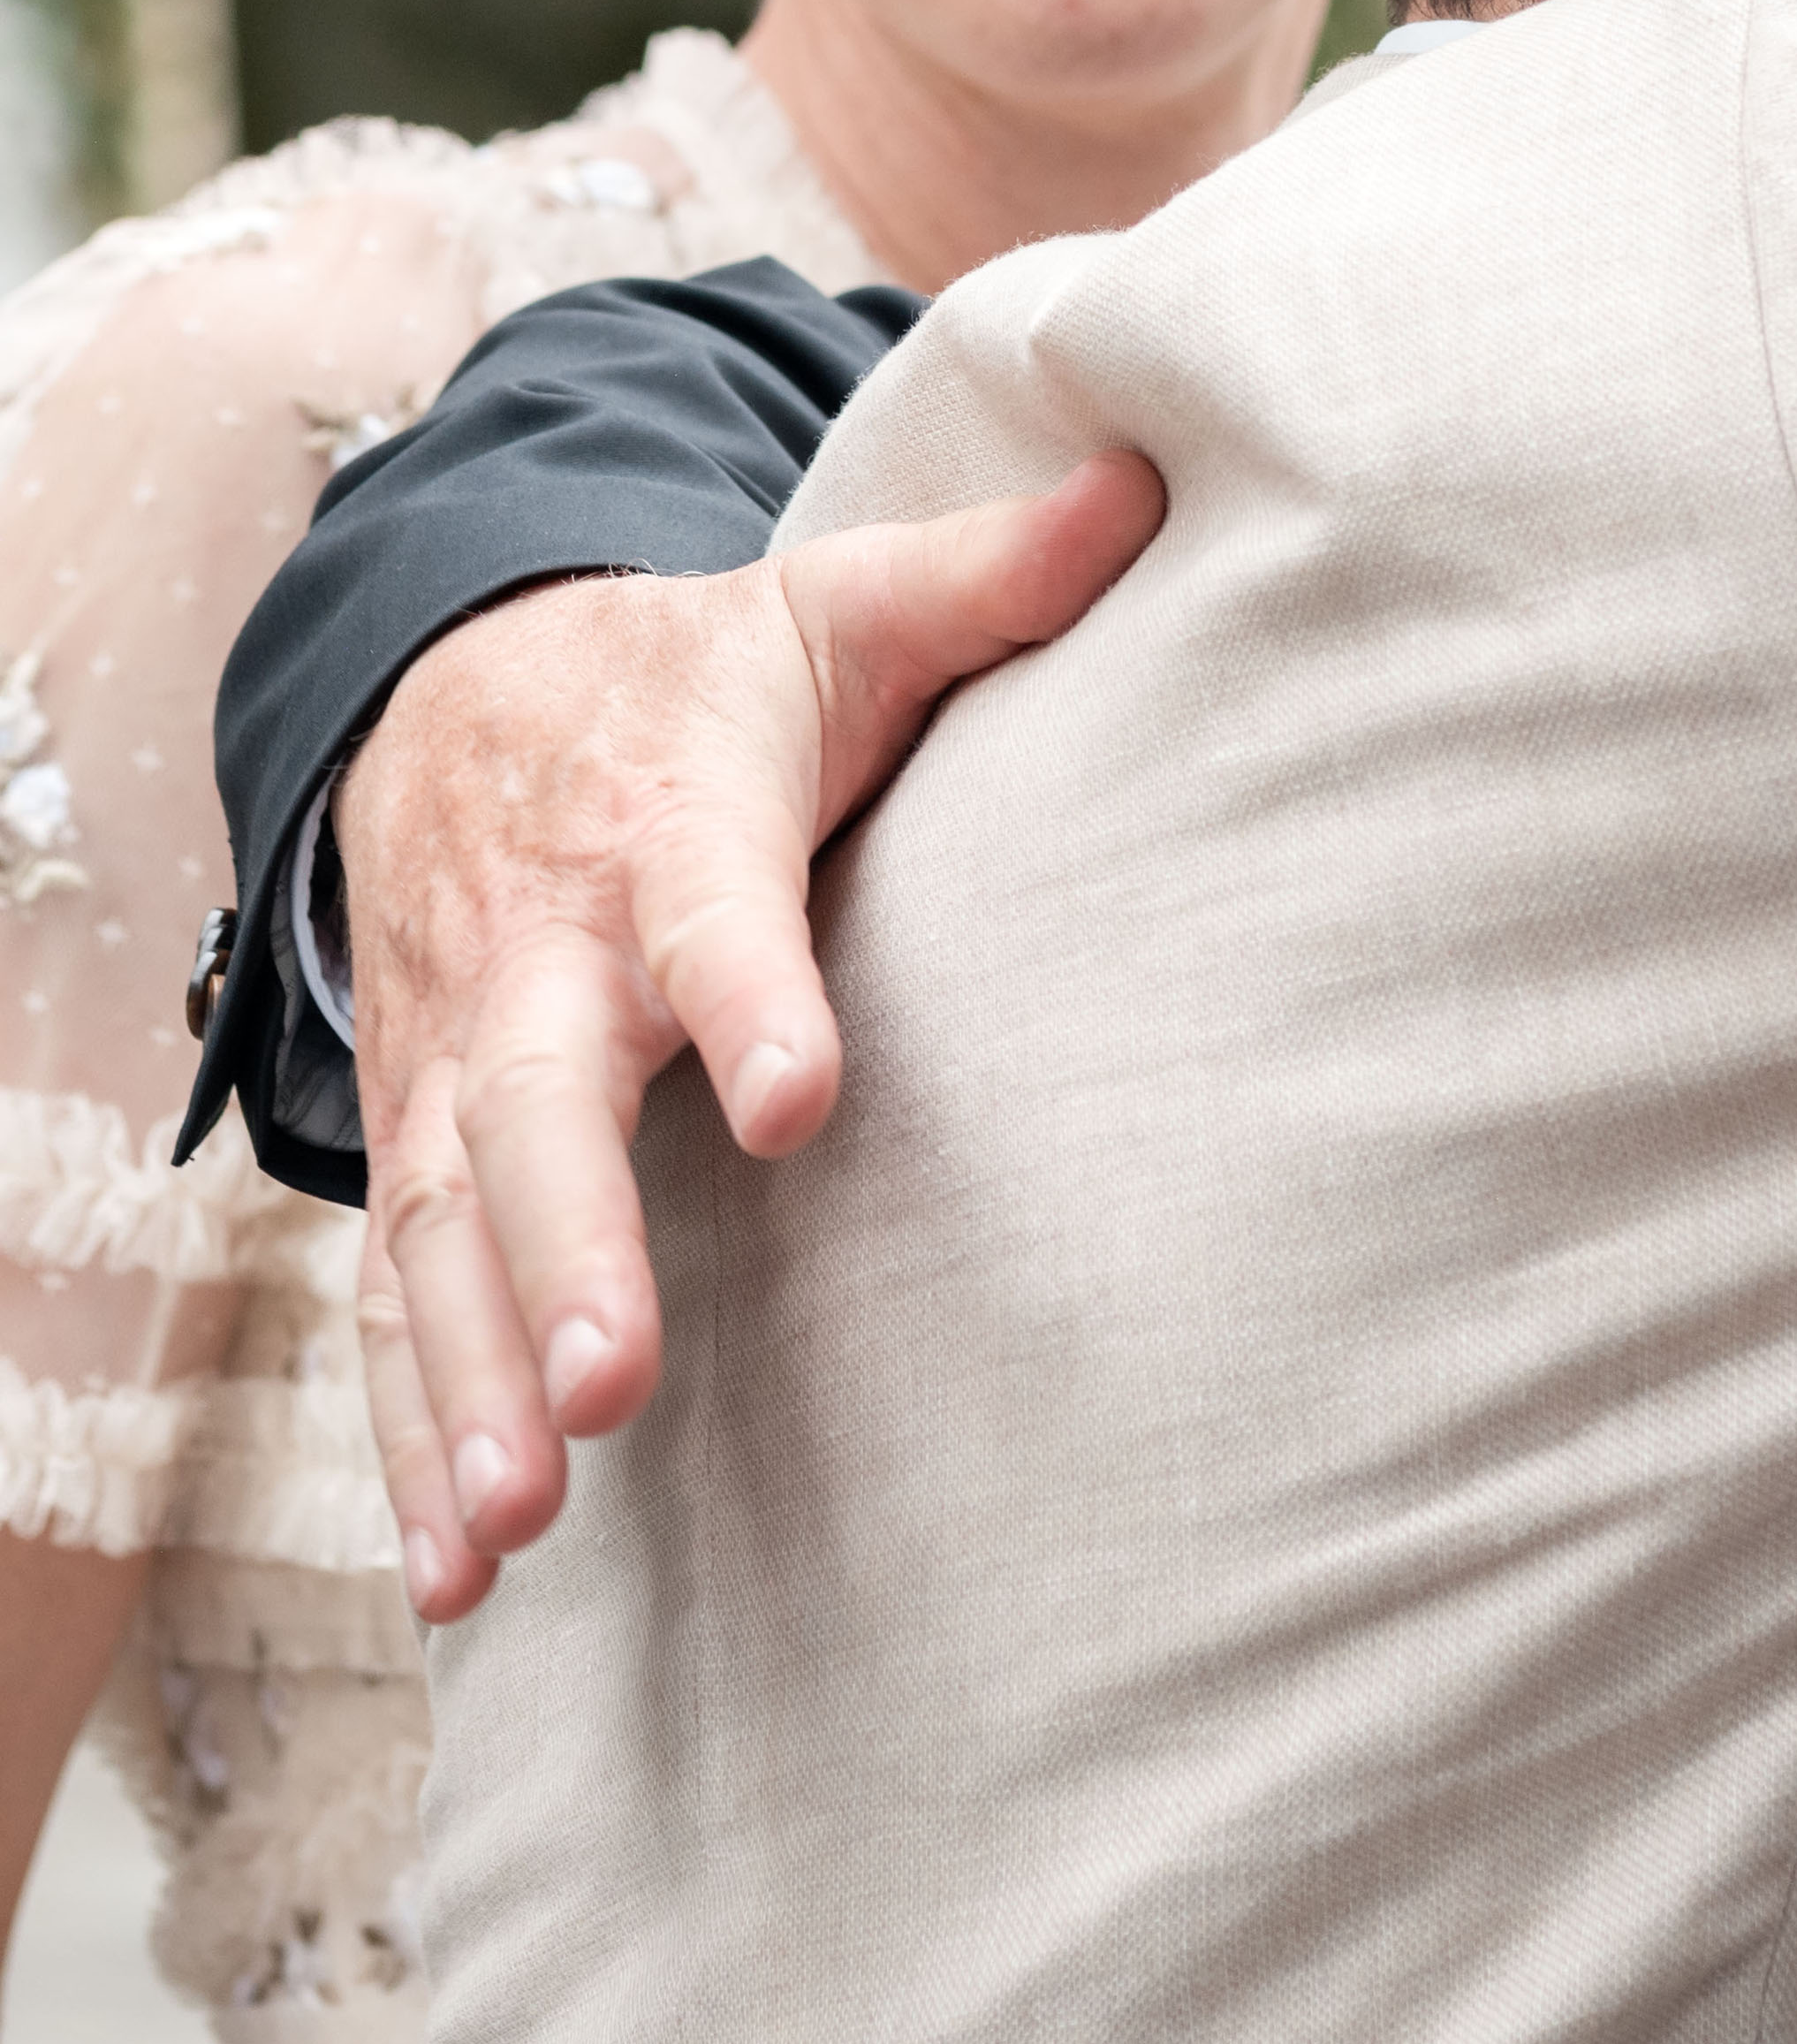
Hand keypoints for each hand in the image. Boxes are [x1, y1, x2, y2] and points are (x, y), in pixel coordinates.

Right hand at [356, 456, 1164, 1618]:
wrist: (460, 688)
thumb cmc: (705, 675)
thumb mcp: (838, 603)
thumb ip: (995, 571)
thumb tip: (1156, 477)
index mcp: (667, 816)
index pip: (710, 908)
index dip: (750, 995)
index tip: (796, 1098)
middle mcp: (542, 951)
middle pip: (535, 1105)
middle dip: (567, 1249)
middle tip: (615, 1386)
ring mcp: (463, 1061)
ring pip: (442, 1228)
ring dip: (471, 1379)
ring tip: (520, 1522)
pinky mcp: (425, 1143)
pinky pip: (394, 1296)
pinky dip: (411, 1429)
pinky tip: (459, 1565)